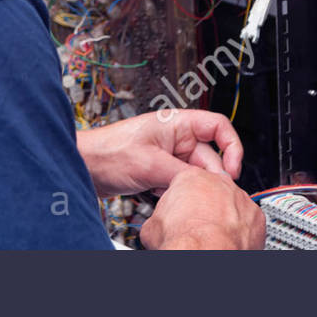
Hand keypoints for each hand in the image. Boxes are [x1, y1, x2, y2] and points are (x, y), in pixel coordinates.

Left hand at [75, 110, 242, 196]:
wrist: (83, 166)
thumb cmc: (107, 153)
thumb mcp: (151, 164)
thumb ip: (183, 173)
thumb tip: (210, 184)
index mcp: (176, 123)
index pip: (218, 126)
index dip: (231, 147)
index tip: (233, 169)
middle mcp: (174, 136)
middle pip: (209, 156)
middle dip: (207, 176)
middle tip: (203, 192)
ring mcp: (167, 154)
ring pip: (194, 172)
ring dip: (188, 185)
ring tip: (173, 191)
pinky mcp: (159, 170)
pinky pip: (180, 182)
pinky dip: (176, 190)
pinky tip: (160, 194)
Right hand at [140, 167, 264, 249]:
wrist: (204, 256)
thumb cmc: (182, 240)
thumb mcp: (153, 224)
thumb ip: (160, 216)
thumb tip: (154, 225)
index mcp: (191, 178)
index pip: (188, 180)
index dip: (184, 198)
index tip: (181, 211)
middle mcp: (218, 183)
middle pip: (213, 190)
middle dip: (207, 205)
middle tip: (198, 223)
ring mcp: (239, 199)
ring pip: (233, 204)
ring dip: (226, 217)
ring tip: (214, 235)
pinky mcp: (256, 217)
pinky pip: (249, 220)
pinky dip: (242, 230)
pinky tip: (229, 241)